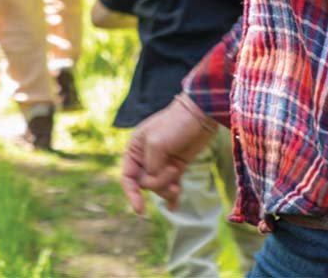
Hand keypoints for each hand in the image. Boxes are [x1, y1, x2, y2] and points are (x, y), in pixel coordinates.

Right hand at [120, 94, 219, 213]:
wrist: (199, 116)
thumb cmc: (174, 125)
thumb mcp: (156, 144)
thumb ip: (151, 167)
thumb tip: (152, 184)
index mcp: (134, 149)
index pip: (127, 178)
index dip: (131, 194)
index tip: (140, 210)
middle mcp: (145, 158)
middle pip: (145, 184)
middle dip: (158, 182)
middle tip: (173, 170)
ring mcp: (161, 164)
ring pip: (159, 187)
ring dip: (168, 187)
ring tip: (178, 175)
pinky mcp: (176, 167)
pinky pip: (171, 186)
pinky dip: (172, 197)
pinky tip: (174, 206)